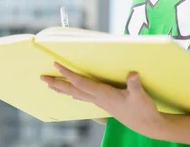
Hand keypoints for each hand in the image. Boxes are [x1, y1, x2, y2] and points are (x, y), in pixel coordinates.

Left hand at [41, 63, 167, 139]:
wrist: (147, 125)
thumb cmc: (143, 111)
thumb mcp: (141, 96)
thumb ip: (135, 85)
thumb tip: (132, 74)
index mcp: (104, 95)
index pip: (81, 83)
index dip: (68, 74)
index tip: (56, 65)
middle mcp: (99, 99)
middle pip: (73, 90)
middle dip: (58, 83)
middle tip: (42, 78)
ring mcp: (101, 102)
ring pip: (77, 94)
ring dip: (63, 89)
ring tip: (51, 85)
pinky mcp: (105, 104)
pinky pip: (85, 98)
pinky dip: (75, 94)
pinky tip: (72, 95)